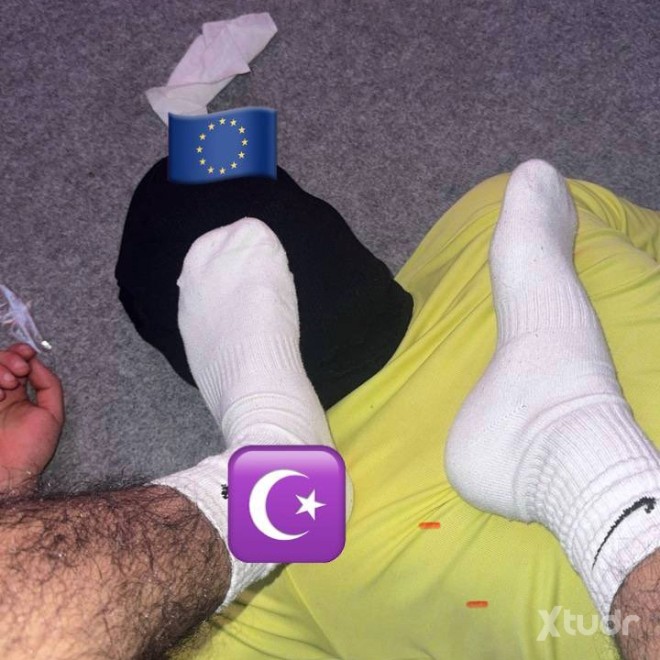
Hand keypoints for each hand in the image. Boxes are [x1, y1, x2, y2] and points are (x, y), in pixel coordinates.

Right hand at [0, 343, 63, 493]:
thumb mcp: (52, 414)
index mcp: (18, 396)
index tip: (27, 353)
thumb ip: (48, 385)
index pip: (15, 363)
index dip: (20, 353)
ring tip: (9, 385)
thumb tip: (36, 362)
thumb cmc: (31, 450)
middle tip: (19, 372)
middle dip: (9, 359)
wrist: (8, 475)